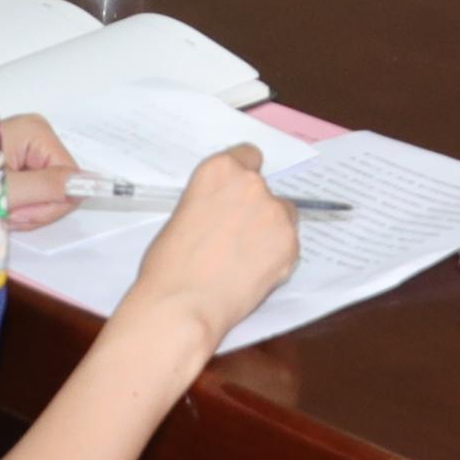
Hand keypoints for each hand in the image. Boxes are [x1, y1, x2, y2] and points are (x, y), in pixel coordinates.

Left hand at [0, 112, 82, 233]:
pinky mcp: (18, 164)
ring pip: (47, 195)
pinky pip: (33, 194)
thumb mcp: (6, 189)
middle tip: (4, 210)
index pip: (72, 176)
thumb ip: (47, 187)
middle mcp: (36, 137)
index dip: (52, 201)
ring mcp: (27, 151)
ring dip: (23, 210)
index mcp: (37, 132)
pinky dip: (16, 206)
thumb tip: (86, 184)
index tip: (21, 209)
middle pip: (61, 186)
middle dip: (34, 207)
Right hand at [116, 143, 298, 343]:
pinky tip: (252, 276)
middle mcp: (252, 185)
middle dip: (256, 210)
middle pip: (267, 190)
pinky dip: (277, 259)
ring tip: (244, 262)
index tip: (239, 196)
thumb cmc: (168, 265)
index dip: (244, 180)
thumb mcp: (183, 215)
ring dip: (270, 233)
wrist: (182, 304)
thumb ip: (212, 203)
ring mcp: (275, 213)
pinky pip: (289, 247)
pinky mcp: (290, 245)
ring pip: (283, 218)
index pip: (249, 156)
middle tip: (237, 239)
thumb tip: (226, 214)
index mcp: (220, 170)